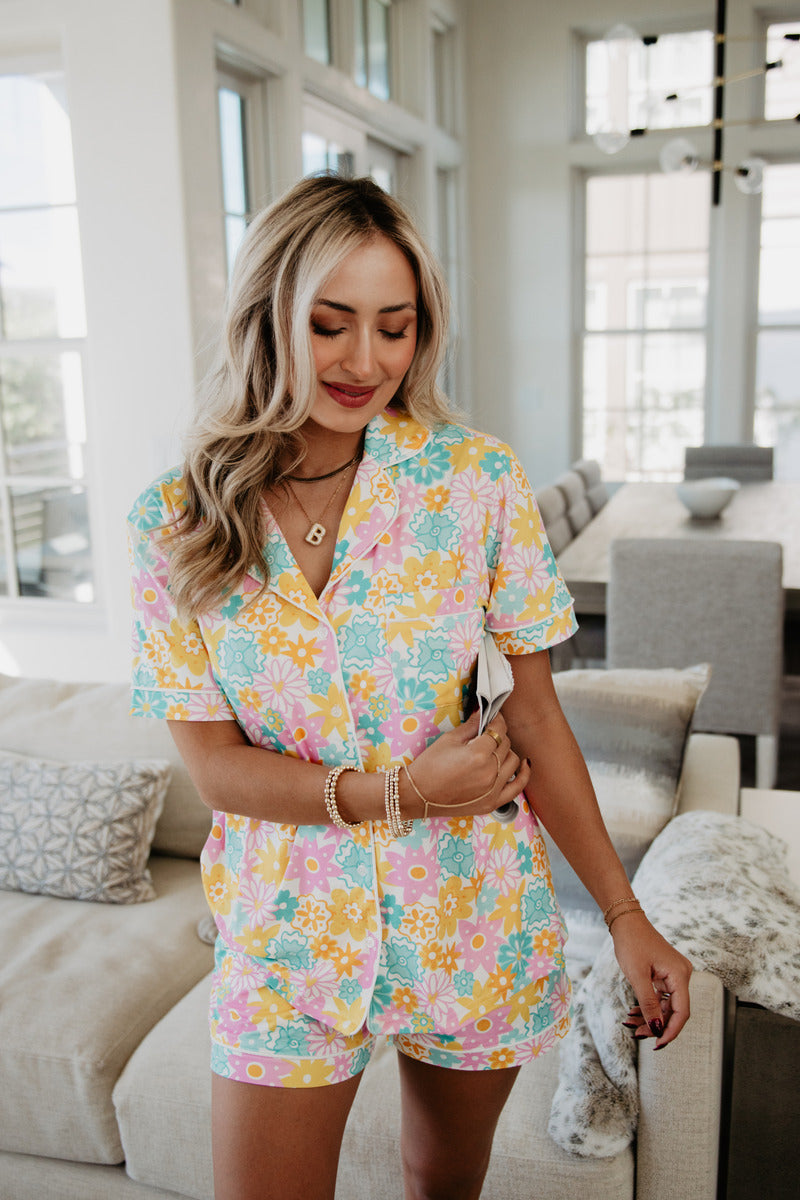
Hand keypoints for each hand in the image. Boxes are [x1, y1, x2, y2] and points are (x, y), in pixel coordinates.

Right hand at [405, 710, 530, 817]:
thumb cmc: (429, 767)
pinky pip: (518, 788)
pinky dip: (523, 774)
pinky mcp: (492, 802)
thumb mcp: (449, 740)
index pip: (498, 730)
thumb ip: (471, 726)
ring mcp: (493, 789)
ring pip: (513, 761)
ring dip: (506, 752)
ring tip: (494, 749)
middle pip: (505, 744)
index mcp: (478, 754)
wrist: (418, 795)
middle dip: (498, 735)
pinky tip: (524, 765)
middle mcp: (489, 772)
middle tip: (487, 733)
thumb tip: (483, 712)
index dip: (497, 720)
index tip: (494, 717)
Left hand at [611, 912, 692, 1048]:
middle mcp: (682, 976)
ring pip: (666, 1005)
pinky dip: (649, 1006)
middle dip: (656, 1025)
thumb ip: (649, 1004)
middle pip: (674, 1011)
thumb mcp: (637, 976)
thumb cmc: (632, 942)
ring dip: (650, 1016)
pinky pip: (661, 996)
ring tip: (630, 1023)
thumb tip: (656, 1028)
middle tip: (637, 1034)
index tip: (657, 1044)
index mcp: (680, 975)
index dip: (671, 1031)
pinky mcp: (666, 974)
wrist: (626, 921)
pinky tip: (635, 1012)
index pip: (682, 1012)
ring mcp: (674, 975)